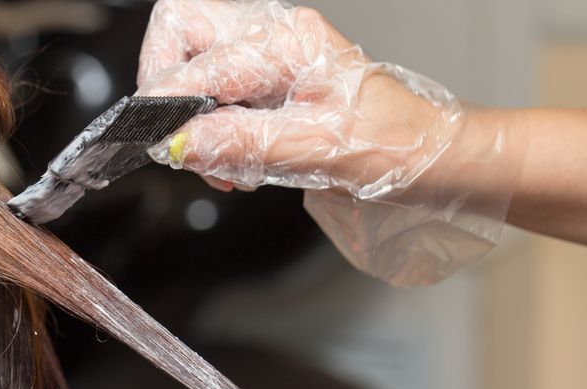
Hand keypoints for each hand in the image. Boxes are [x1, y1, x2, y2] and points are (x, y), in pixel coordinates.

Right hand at [137, 0, 457, 194]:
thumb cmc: (392, 146)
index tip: (159, 144)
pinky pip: (215, 90)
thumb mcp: (315, 151)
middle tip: (177, 135)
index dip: (168, 104)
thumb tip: (180, 143)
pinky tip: (236, 161)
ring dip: (190, 114)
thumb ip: (242, 144)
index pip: (197, 60)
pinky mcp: (269, 80)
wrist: (426, 158)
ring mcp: (270, 54)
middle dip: (165, 82)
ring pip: (192, 59)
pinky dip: (211, 129)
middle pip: (182, 27)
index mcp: (287, 41)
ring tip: (222, 163)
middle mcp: (274, 36)